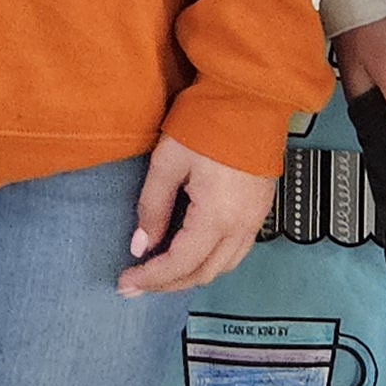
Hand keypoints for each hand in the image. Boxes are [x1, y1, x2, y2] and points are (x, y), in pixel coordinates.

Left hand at [121, 133, 277, 296]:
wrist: (249, 98)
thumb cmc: (204, 125)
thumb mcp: (167, 162)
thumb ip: (153, 207)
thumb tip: (140, 246)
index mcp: (216, 217)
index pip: (180, 263)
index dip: (151, 277)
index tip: (124, 281)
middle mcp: (241, 227)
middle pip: (202, 273)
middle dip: (166, 285)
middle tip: (133, 287)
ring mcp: (256, 221)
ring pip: (222, 268)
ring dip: (189, 277)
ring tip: (158, 278)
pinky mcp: (261, 211)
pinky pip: (236, 253)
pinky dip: (210, 263)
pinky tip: (190, 259)